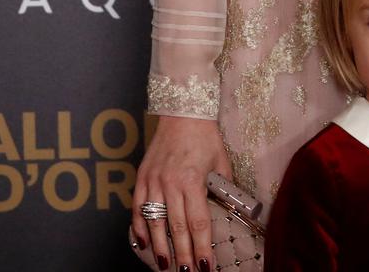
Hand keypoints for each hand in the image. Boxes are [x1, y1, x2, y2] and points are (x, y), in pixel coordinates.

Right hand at [132, 114, 231, 270]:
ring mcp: (153, 181)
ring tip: (165, 266)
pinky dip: (139, 228)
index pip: (198, 222)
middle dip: (182, 254)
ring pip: (154, 222)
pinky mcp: (141, 178)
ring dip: (160, 247)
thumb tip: (232, 209)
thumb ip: (223, 187)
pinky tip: (143, 244)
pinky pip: (136, 208)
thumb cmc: (206, 137)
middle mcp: (171, 183)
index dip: (201, 246)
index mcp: (193, 180)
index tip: (207, 264)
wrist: (182, 113)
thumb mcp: (221, 162)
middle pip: (176, 228)